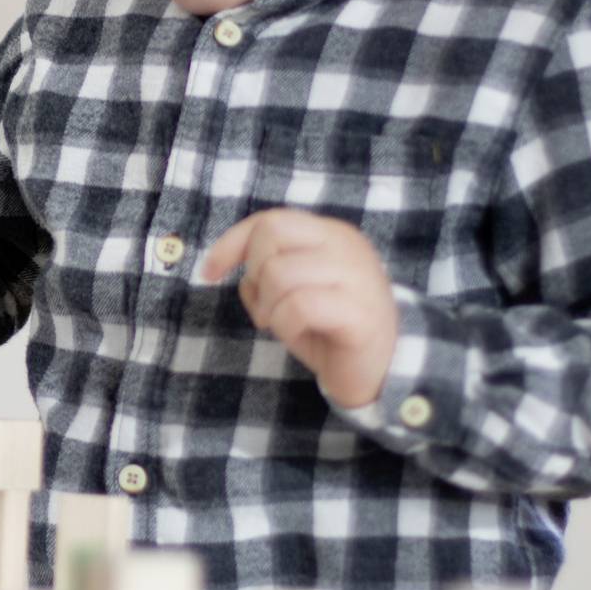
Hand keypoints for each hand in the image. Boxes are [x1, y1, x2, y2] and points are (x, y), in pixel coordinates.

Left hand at [196, 209, 399, 409]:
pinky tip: (296, 334)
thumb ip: (266, 272)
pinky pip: (299, 306)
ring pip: (280, 273)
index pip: (271, 220)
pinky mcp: (359, 313)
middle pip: (271, 236)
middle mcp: (346, 246)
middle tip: (266, 308)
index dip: (232, 243)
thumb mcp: (292, 292)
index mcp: (331, 235)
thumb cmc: (330, 329)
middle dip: (255, 275)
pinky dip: (285, 325)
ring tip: (282, 324)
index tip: (209, 273)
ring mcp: (357, 277)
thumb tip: (234, 270)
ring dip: (268, 307)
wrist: (381, 370)